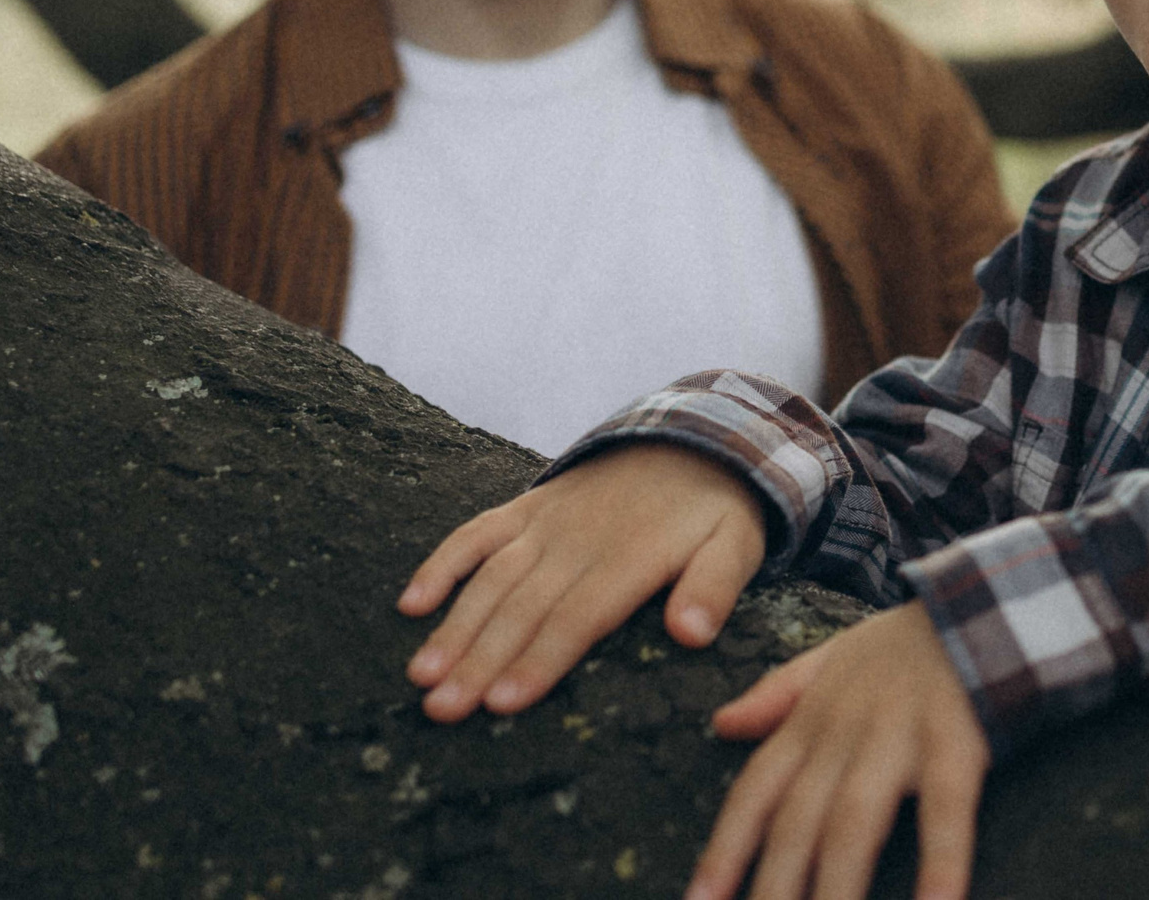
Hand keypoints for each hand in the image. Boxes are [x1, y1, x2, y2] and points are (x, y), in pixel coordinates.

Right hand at [399, 444, 766, 721]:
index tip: (502, 703)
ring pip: (491, 577)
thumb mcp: (738, 543)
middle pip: (522, 607)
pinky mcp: (529, 507)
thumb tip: (693, 633)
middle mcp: (577, 541)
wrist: (696, 439)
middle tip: (442, 710)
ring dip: (454, 626)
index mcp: (628, 558)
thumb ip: (715, 586)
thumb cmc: (716, 510)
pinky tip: (410, 603)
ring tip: (421, 676)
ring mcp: (547, 521)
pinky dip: (442, 562)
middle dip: (480, 660)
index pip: (576, 618)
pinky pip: (477, 532)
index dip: (539, 660)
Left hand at [688, 602, 989, 899]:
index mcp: (812, 719)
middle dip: (773, 889)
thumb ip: (778, 693)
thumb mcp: (833, 654)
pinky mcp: (955, 746)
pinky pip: (944, 815)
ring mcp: (898, 740)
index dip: (724, 851)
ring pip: (852, 828)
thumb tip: (720, 724)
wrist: (981, 601)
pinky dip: (939, 865)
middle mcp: (844, 734)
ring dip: (835, 891)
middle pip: (796, 825)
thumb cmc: (907, 645)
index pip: (754, 792)